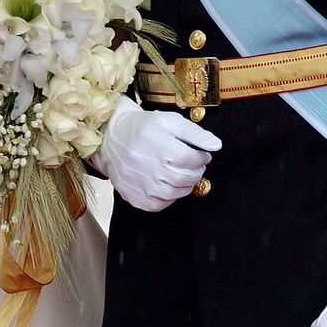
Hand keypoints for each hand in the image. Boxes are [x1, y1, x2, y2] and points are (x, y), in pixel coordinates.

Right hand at [88, 97, 221, 211]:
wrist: (110, 139)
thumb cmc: (142, 127)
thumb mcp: (169, 121)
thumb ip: (194, 133)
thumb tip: (216, 145)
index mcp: (159, 144)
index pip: (193, 159)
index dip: (202, 157)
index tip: (202, 155)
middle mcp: (150, 166)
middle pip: (186, 178)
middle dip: (196, 171)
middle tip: (194, 164)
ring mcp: (141, 184)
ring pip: (176, 193)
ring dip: (185, 184)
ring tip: (182, 173)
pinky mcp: (134, 197)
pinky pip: (160, 205)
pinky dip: (169, 197)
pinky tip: (167, 184)